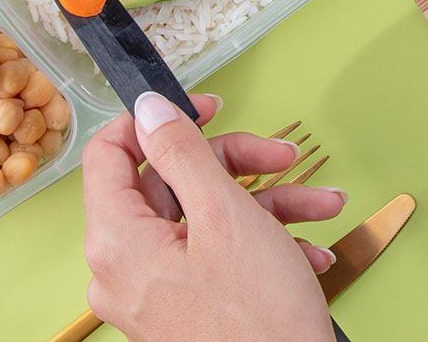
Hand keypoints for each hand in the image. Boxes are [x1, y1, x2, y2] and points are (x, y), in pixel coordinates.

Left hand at [81, 92, 346, 341]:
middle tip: (281, 156)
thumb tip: (150, 109)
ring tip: (319, 204)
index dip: (156, 119)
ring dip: (267, 203)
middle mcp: (124, 270)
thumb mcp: (225, 215)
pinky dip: (263, 242)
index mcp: (117, 242)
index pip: (108, 154)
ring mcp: (154, 292)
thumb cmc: (258, 322)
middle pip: (170, 184)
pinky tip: (309, 247)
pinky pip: (214, 255)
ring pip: (203, 219)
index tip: (201, 107)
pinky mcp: (182, 308)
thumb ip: (182, 152)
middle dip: (238, 165)